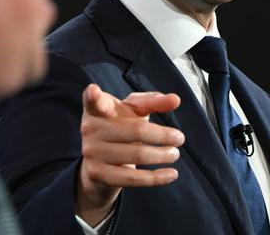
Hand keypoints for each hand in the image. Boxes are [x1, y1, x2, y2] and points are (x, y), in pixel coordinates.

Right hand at [75, 83, 183, 225]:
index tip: (94, 91)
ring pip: (137, 155)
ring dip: (162, 155)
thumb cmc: (120, 127)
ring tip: (174, 153)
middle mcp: (90, 128)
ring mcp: (91, 152)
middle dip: (162, 135)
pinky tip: (171, 174)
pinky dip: (156, 177)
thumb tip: (175, 99)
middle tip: (179, 138)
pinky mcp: (97, 174)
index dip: (93, 96)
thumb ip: (153, 102)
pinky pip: (133, 178)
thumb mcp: (133, 111)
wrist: (100, 162)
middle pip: (135, 130)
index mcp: (97, 109)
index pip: (94, 101)